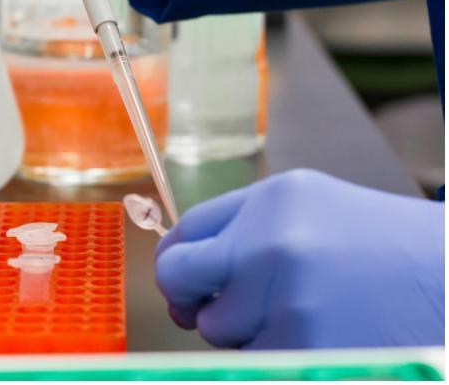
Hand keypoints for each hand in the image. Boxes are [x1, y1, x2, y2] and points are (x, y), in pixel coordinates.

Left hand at [155, 169, 443, 348]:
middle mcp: (269, 244)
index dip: (177, 259)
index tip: (183, 277)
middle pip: (179, 277)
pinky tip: (316, 337)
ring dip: (242, 331)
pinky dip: (273, 356)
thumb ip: (246, 226)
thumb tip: (184, 266)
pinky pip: (251, 360)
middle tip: (207, 307)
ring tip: (299, 313)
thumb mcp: (313, 207)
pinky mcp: (302, 351)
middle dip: (187, 297)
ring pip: (217, 330)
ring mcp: (285, 301)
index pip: (186, 230)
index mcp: (271, 200)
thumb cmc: (384, 245)